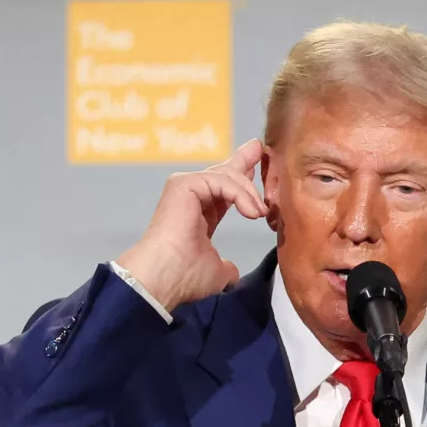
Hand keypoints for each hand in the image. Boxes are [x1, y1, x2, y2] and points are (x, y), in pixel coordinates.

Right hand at [115, 138, 267, 311]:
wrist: (166, 278)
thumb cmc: (185, 277)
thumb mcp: (217, 270)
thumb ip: (226, 266)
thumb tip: (231, 272)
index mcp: (200, 214)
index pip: (224, 192)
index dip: (242, 182)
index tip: (255, 168)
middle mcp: (191, 197)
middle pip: (223, 172)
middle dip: (243, 161)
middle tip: (258, 148)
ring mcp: (185, 188)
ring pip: (227, 177)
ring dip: (249, 194)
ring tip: (260, 213)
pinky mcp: (183, 184)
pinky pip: (222, 181)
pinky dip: (240, 195)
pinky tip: (252, 212)